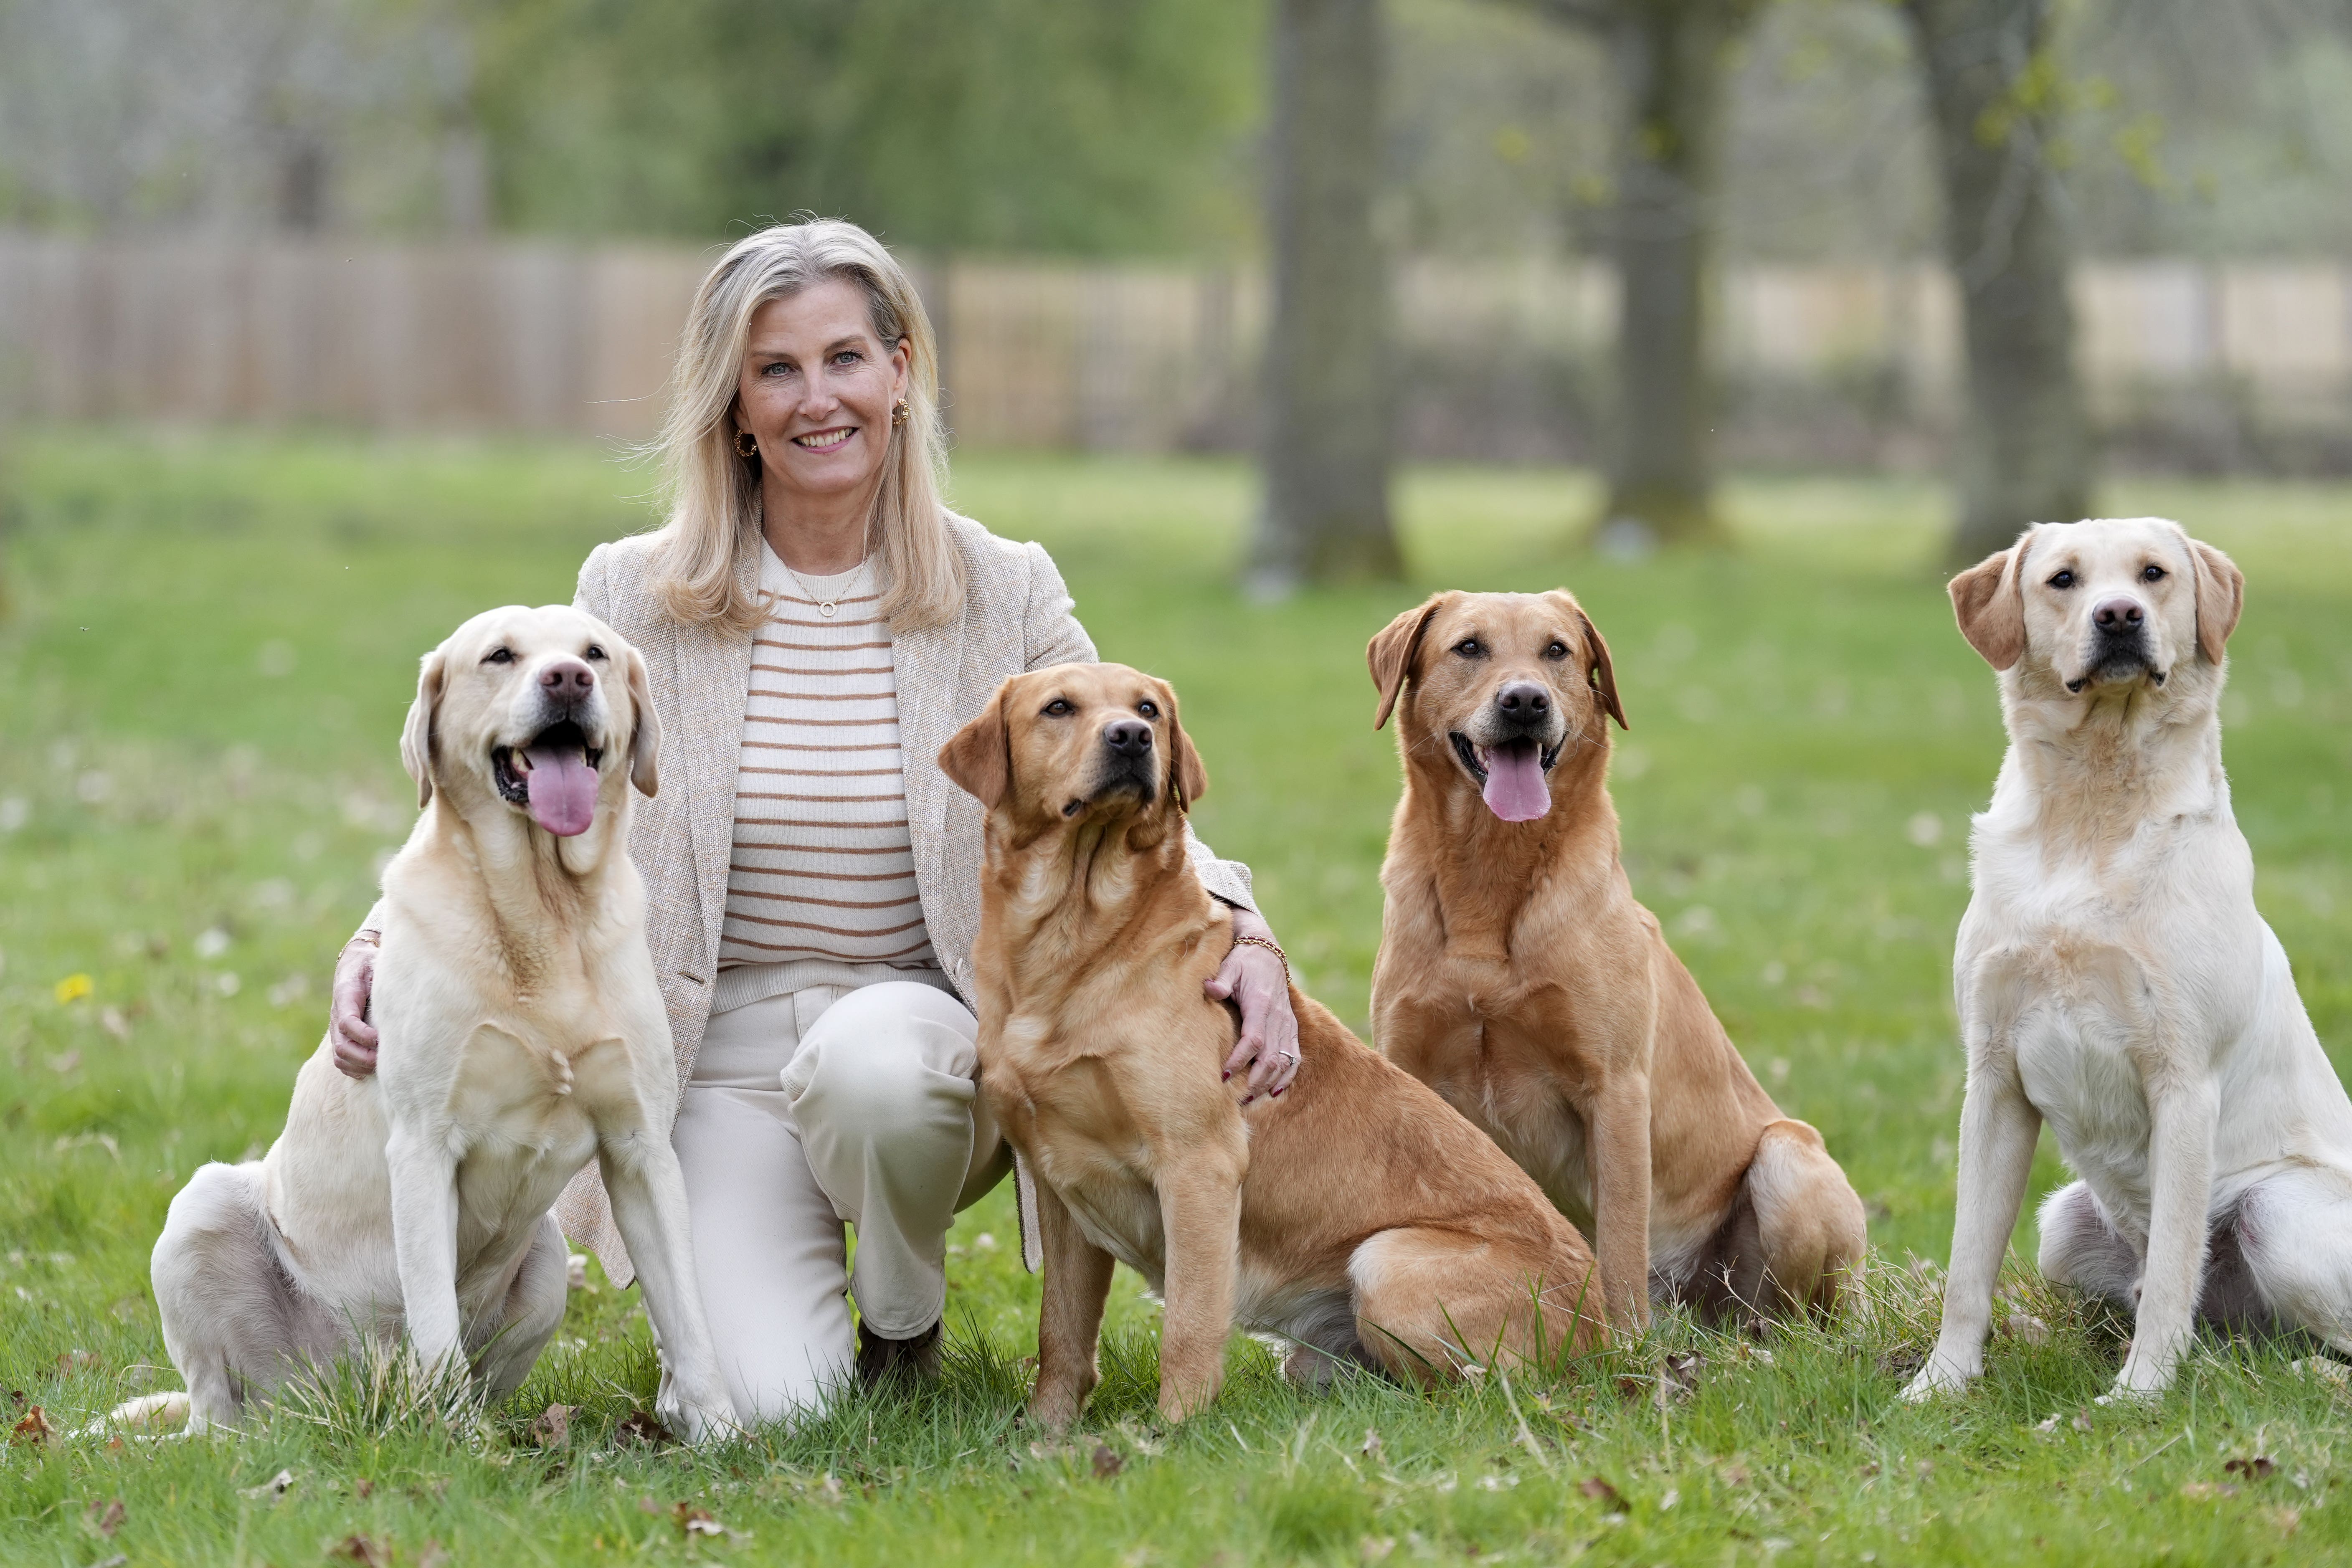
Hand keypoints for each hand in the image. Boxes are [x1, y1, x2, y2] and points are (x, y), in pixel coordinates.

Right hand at [330, 934, 380, 1078]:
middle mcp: (337, 1014)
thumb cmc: (371, 964)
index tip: (381, 1039)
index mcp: (346, 995)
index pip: (348, 1023)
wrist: (354, 963)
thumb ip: (385, 977)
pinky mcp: (341, 1035)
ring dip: (360, 1065)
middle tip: (387, 1060)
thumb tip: (405, 990)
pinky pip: (340, 1059)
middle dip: (364, 1057)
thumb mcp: (377, 964)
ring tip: (382, 1067)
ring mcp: (336, 1027)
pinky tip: (371, 1069)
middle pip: (342, 1045)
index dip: (364, 1035)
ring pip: (340, 1056)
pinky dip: (354, 1068)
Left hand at [1204, 908, 1298, 1102]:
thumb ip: (1220, 980)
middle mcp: (1279, 1017)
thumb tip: (1209, 988)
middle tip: (1235, 1099)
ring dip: (1267, 1083)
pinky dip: (1286, 1077)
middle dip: (1254, 1081)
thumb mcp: (1229, 965)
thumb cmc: (1242, 961)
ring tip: (1248, 1099)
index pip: (1254, 1040)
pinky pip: (1294, 1059)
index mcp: (1262, 1004)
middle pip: (1271, 1058)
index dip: (1240, 1060)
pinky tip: (1272, 1092)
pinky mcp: (1292, 1029)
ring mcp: (1288, 1025)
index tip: (1223, 1075)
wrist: (1266, 952)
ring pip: (1284, 1062)